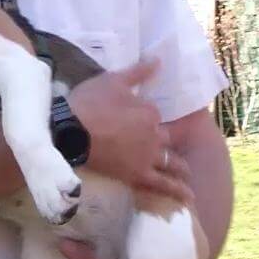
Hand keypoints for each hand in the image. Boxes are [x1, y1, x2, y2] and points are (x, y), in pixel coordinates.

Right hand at [68, 58, 193, 203]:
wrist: (70, 131)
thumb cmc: (89, 103)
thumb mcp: (113, 80)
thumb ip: (138, 72)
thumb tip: (159, 60)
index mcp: (150, 111)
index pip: (154, 114)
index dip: (144, 117)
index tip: (134, 118)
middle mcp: (155, 135)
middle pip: (164, 139)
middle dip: (164, 142)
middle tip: (165, 148)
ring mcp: (148, 157)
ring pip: (171, 162)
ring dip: (180, 168)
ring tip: (187, 175)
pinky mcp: (138, 176)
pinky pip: (163, 185)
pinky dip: (177, 191)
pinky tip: (189, 198)